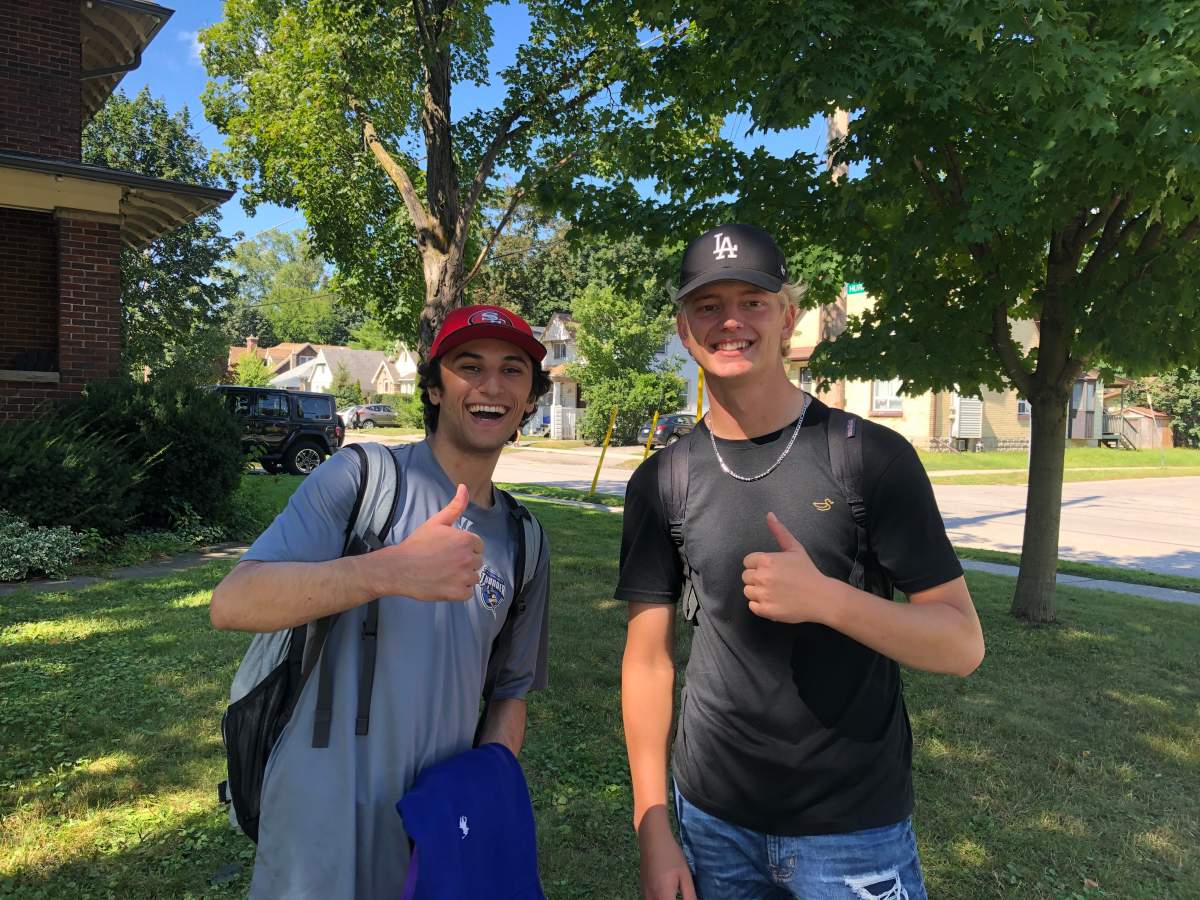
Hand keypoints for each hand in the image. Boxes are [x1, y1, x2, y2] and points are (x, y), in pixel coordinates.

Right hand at [367, 484, 482, 600]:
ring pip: (473, 578)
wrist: (399, 568)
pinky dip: (459, 591)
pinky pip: (468, 593)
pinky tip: (445, 584)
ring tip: (444, 573)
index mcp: (466, 540)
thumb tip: (464, 486)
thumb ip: (455, 505)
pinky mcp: (458, 593)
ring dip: (462, 577)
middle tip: (444, 562)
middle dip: (464, 562)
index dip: (464, 547)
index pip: (478, 545)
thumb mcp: (437, 521)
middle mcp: (468, 558)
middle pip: (477, 562)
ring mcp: (464, 577)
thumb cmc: (417, 544)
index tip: (449, 550)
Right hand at [638, 812, 696, 899]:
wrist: (652, 838)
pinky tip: (668, 894)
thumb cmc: (671, 855)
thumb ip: (690, 896)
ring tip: (674, 894)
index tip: (686, 899)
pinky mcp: (643, 889)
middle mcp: (651, 898)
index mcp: (663, 896)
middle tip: (681, 895)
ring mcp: (645, 894)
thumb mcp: (685, 875)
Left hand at [742, 512, 832, 624]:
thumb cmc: (807, 571)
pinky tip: (775, 601)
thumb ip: (779, 531)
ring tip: (775, 591)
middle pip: (746, 577)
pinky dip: (761, 606)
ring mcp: (763, 594)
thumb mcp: (795, 548)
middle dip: (757, 578)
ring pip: (748, 592)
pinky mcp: (766, 610)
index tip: (772, 570)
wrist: (821, 596)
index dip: (758, 565)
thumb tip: (769, 514)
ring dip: (758, 592)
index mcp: (766, 560)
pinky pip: (752, 606)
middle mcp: (762, 576)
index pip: (747, 562)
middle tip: (775, 581)